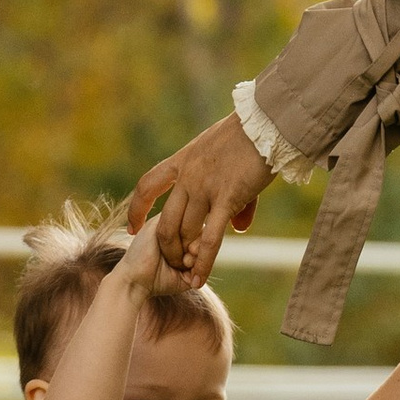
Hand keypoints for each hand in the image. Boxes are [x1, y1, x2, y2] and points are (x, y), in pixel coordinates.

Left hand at [128, 114, 269, 283]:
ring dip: (184, 256)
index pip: (148, 186)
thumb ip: (226, 194)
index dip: (137, 208)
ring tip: (188, 272)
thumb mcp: (226, 158)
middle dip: (166, 246)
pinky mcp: (227, 199)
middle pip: (165, 219)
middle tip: (173, 262)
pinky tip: (199, 277)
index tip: (132, 227)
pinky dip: (202, 262)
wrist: (267, 122)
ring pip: (184, 232)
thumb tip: (237, 227)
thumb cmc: (252, 135)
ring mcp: (205, 188)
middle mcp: (188, 176)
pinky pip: (210, 238)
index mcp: (183, 160)